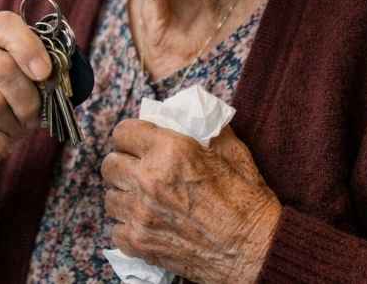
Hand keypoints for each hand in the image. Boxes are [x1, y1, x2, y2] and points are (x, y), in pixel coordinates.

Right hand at [0, 11, 49, 257]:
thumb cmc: (4, 109)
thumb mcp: (24, 85)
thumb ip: (41, 76)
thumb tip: (59, 79)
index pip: (4, 25)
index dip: (28, 47)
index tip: (45, 73)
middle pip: (2, 69)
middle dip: (28, 100)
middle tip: (33, 116)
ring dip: (13, 126)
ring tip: (14, 130)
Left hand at [101, 123, 280, 283]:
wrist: (257, 252)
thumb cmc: (249, 203)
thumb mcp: (234, 153)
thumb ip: (207, 130)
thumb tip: (192, 114)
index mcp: (170, 151)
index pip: (123, 132)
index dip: (130, 136)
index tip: (136, 143)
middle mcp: (149, 179)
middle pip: (110, 164)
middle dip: (123, 164)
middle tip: (137, 171)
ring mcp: (140, 213)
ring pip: (109, 197)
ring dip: (124, 196)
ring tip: (142, 199)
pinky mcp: (139, 242)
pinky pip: (115, 228)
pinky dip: (127, 226)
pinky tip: (146, 224)